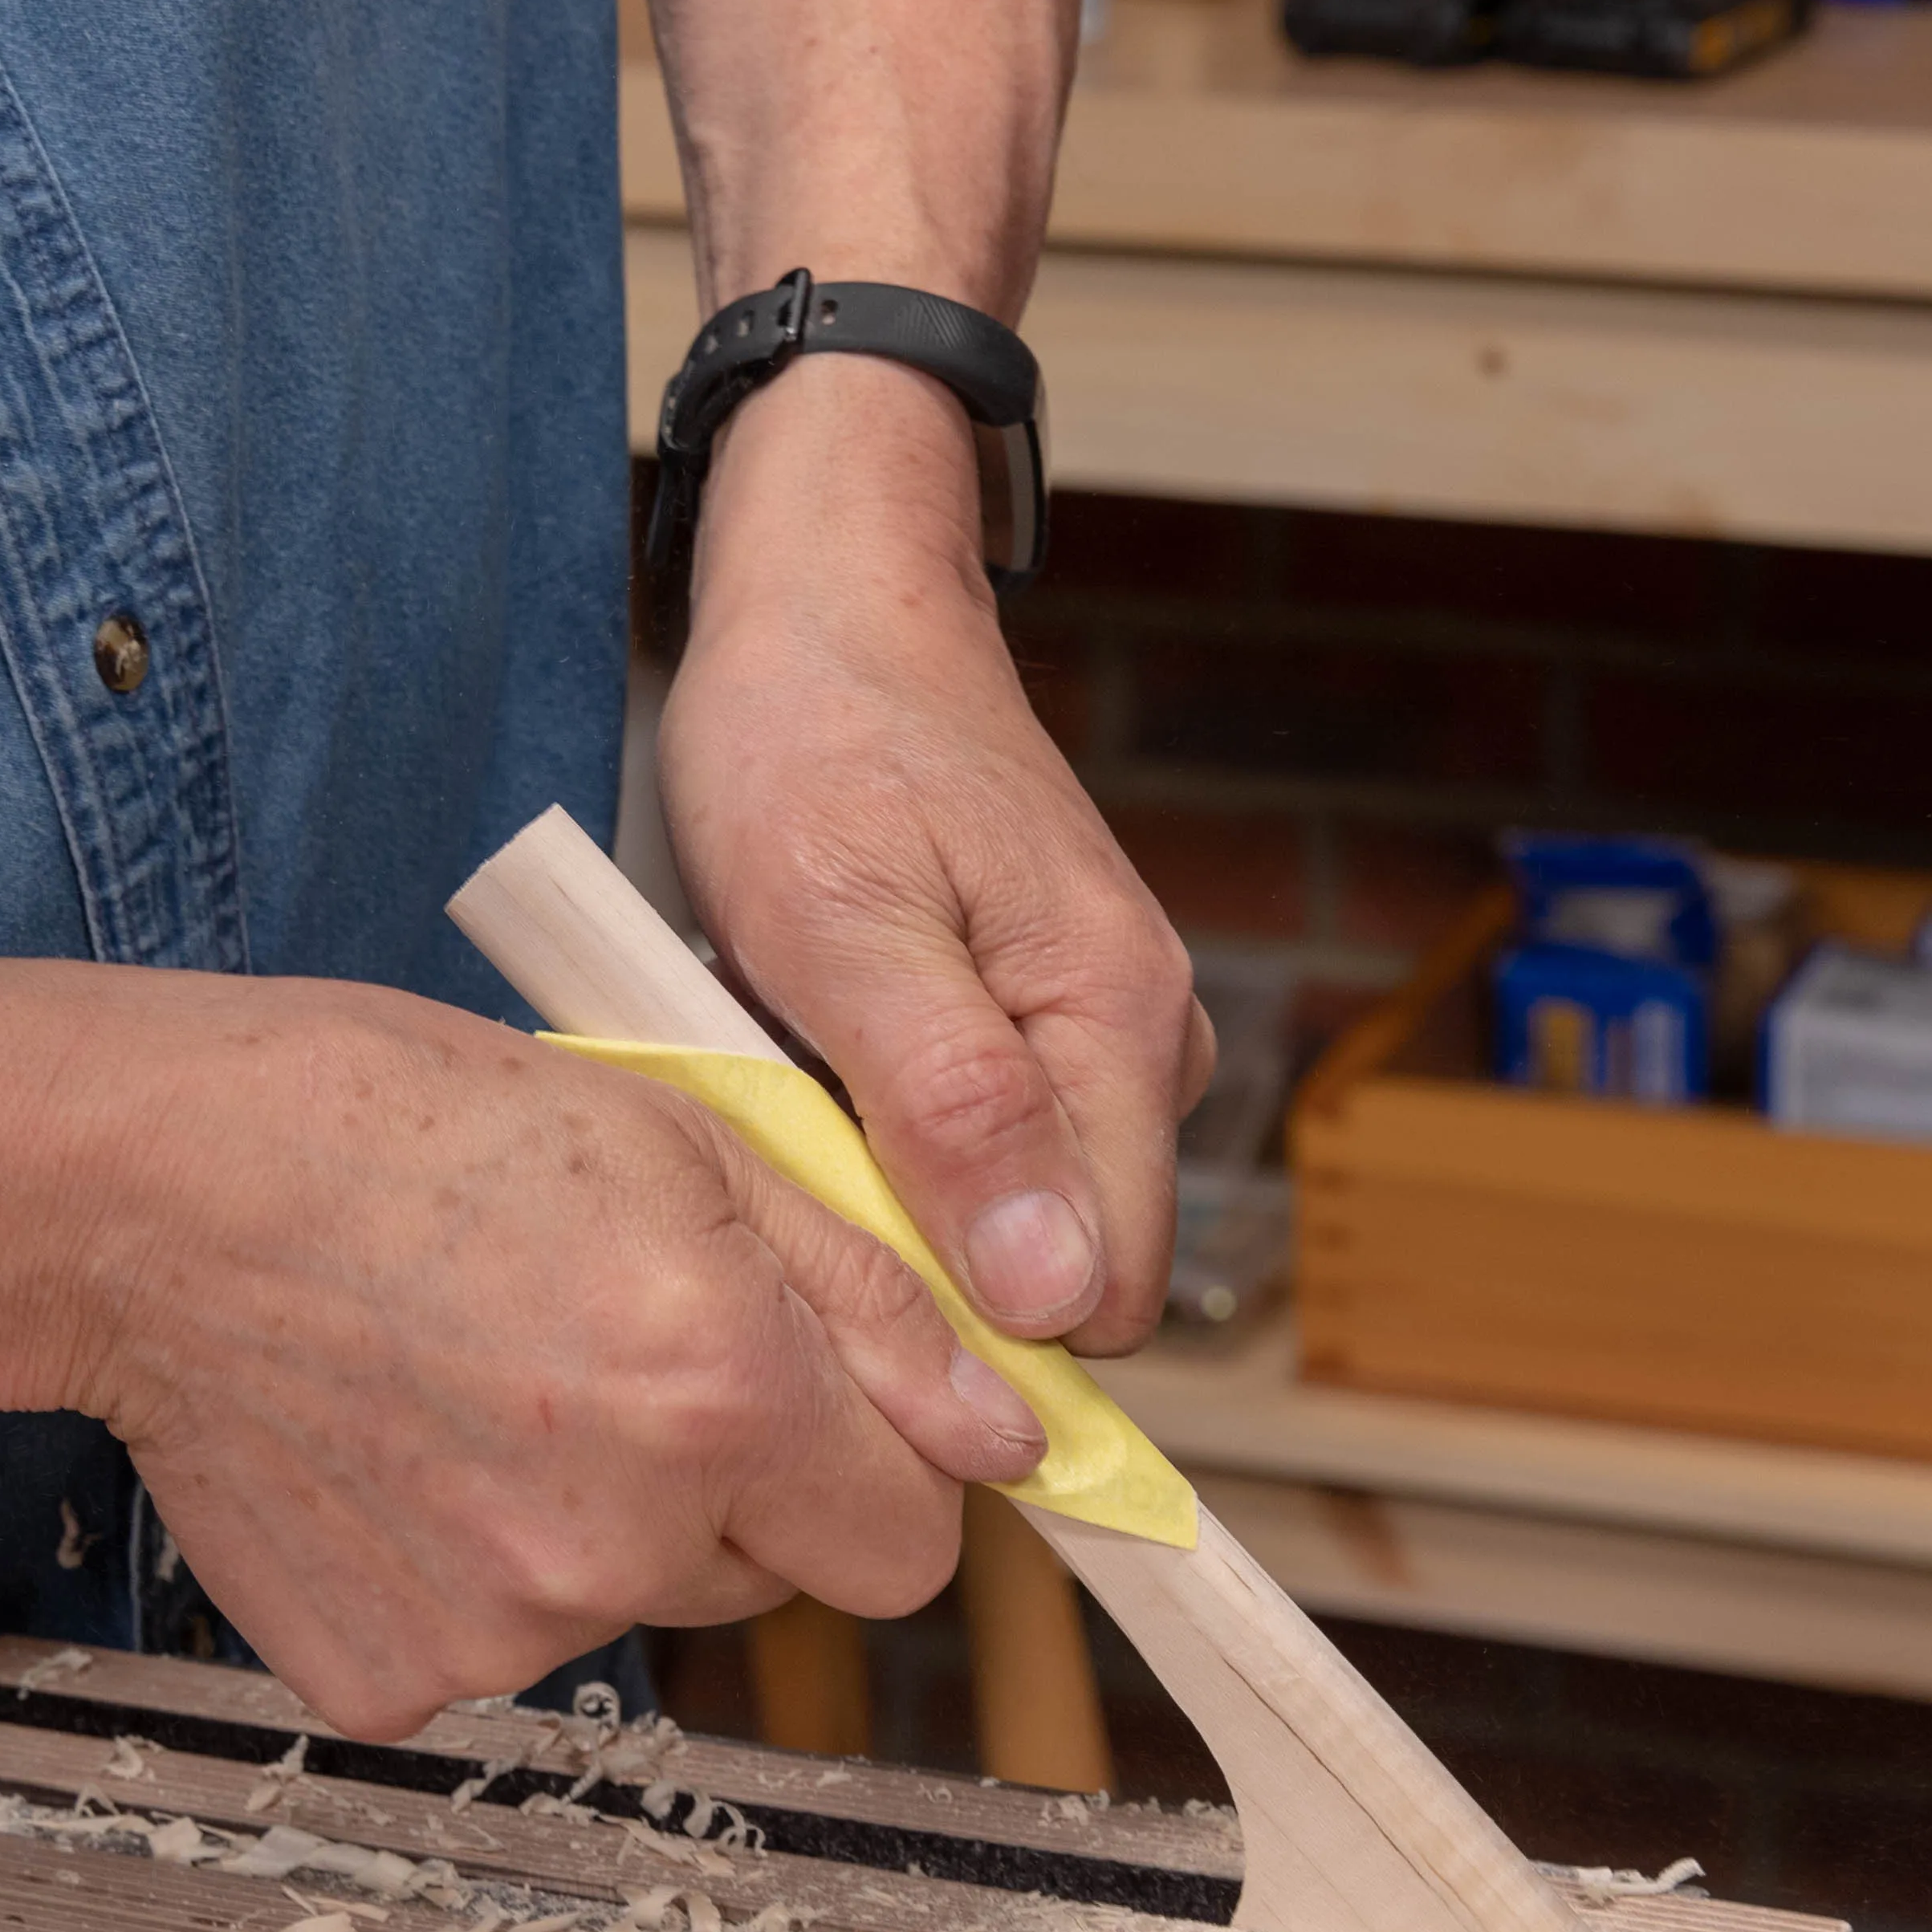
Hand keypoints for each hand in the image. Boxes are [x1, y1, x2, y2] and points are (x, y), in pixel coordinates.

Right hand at [52, 976, 1050, 1735]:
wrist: (147, 1197)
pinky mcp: (392, 1680)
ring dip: (600, 1521)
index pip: (913, 1541)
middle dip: (734, 1486)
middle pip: (775, 1582)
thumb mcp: (685, 1141)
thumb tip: (1007, 1438)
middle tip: (605, 1353)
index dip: (872, 1464)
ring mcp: (499, 1629)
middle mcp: (621, 1537)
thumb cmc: (397, 1126)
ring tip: (484, 1383)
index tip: (807, 1401)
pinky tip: (401, 1450)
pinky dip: (469, 1568)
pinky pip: (500, 1646)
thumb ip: (871, 1304)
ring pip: (637, 1608)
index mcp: (722, 1392)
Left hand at [656, 359, 1208, 1355]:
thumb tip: (1059, 1294)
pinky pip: (975, 1143)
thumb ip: (955, 1107)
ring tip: (792, 1066)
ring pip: (1007, 1210)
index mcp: (1118, 1026)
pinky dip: (879, 1121)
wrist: (831, 598)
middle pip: (1060, 1266)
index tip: (840, 1282)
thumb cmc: (819, 735)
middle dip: (923, 1250)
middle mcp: (1142, 1044)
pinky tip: (813, 1043)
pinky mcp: (1041, 1019)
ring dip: (888, 1180)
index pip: (1104, 1295)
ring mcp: (1096, 1033)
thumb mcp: (842, 923)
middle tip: (789, 1142)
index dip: (979, 1332)